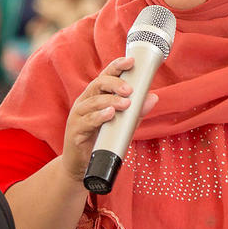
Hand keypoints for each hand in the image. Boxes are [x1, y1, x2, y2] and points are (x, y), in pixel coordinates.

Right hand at [60, 57, 157, 180]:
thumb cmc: (102, 142)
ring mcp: (78, 116)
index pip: (105, 76)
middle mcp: (84, 103)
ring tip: (125, 103)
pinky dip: (99, 116)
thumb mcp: (122, 126)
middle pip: (97, 85)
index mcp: (95, 97)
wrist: (81, 167)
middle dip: (115, 83)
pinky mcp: (75, 131)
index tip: (131, 61)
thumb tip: (153, 97)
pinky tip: (109, 114)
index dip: (117, 66)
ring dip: (110, 100)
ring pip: (92, 102)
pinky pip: (86, 121)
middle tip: (130, 89)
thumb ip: (136, 112)